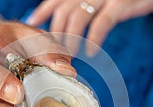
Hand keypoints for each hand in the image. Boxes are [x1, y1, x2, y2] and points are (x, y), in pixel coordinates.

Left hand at [28, 0, 152, 55]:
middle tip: (55, 53)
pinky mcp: (120, 3)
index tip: (32, 27)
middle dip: (57, 35)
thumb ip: (78, 6)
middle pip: (63, 13)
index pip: (55, 0)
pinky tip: (90, 51)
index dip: (42, 14)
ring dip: (71, 40)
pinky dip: (94, 39)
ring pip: (78, 18)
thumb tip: (58, 22)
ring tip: (71, 56)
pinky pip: (102, 23)